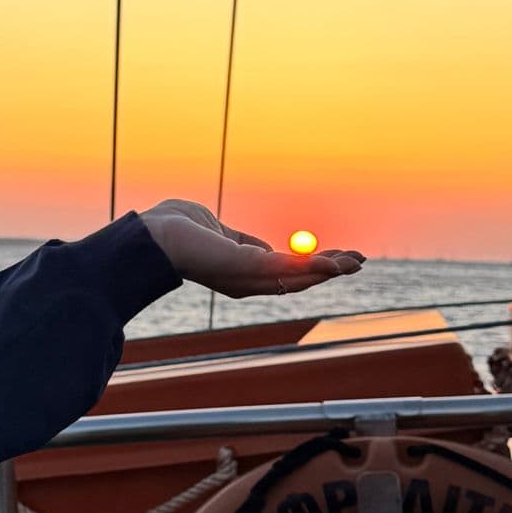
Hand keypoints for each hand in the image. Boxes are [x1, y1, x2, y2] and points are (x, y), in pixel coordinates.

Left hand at [139, 198, 364, 298]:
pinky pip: (289, 269)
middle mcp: (247, 283)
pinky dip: (316, 267)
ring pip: (299, 278)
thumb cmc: (175, 229)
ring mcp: (248, 278)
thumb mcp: (218, 231)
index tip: (337, 259)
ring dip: (331, 269)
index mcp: (241, 274)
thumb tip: (261, 247)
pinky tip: (337, 263)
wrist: (153, 236)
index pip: (284, 274)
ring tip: (356, 261)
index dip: (312, 268)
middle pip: (298, 280)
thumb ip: (241, 241)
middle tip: (358, 261)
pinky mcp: (248, 268)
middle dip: (330, 270)